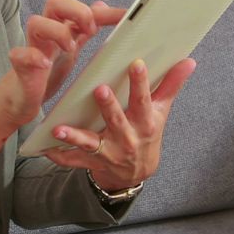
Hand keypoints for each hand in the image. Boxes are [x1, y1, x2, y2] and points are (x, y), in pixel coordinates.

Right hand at [0, 0, 124, 129]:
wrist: (22, 98)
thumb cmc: (46, 71)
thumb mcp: (70, 48)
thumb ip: (84, 28)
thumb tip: (101, 4)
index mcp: (61, 28)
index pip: (84, 10)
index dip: (105, 12)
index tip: (126, 16)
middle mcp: (46, 32)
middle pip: (55, 3)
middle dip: (75, 10)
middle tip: (91, 30)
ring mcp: (32, 47)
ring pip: (36, 22)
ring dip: (56, 31)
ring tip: (70, 48)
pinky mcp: (20, 65)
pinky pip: (19, 53)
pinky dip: (33, 56)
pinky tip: (45, 65)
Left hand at [42, 57, 196, 190]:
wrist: (137, 172)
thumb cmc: (147, 133)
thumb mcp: (161, 111)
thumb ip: (171, 85)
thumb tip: (189, 61)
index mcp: (144, 122)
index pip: (144, 99)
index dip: (141, 83)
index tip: (137, 63)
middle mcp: (127, 138)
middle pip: (117, 120)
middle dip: (109, 107)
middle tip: (100, 90)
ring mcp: (108, 152)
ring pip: (90, 143)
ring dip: (74, 137)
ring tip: (59, 129)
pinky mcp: (92, 162)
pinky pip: (73, 161)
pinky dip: (59, 157)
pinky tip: (44, 150)